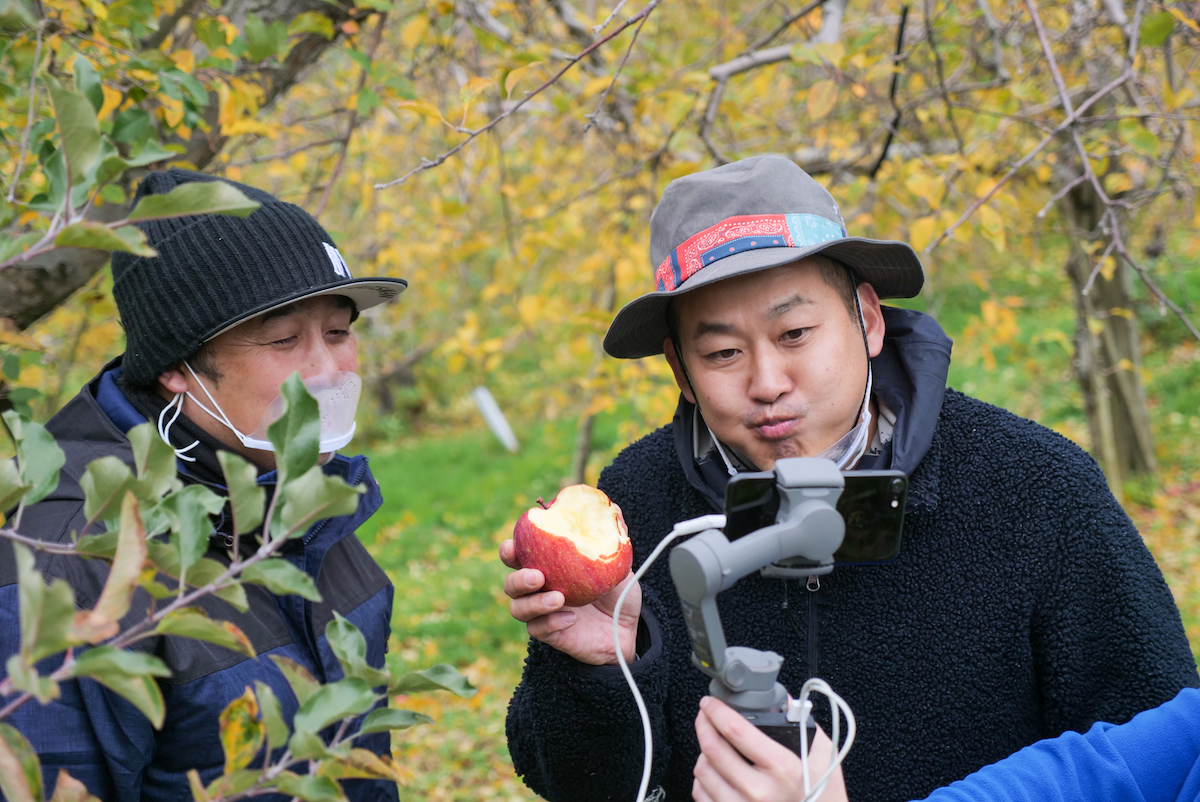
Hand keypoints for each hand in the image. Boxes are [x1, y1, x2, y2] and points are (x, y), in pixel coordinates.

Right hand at [500, 538, 640, 665]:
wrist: (628, 627)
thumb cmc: (617, 591)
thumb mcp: (619, 563)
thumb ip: (611, 539)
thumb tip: (613, 509)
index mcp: (547, 566)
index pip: (518, 556)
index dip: (509, 550)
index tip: (513, 545)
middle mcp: (539, 589)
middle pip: (510, 583)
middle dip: (517, 578)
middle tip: (538, 576)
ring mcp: (542, 613)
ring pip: (517, 609)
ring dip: (534, 603)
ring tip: (558, 598)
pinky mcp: (550, 634)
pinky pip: (537, 630)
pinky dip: (551, 623)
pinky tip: (571, 619)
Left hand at [693, 696, 847, 801]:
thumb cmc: (824, 796)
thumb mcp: (823, 755)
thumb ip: (803, 723)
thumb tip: (783, 700)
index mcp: (781, 768)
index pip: (736, 730)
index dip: (717, 710)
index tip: (711, 702)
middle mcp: (758, 791)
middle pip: (713, 749)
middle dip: (704, 724)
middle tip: (705, 715)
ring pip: (703, 771)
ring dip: (704, 752)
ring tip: (716, 746)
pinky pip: (701, 793)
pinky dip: (704, 779)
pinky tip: (716, 772)